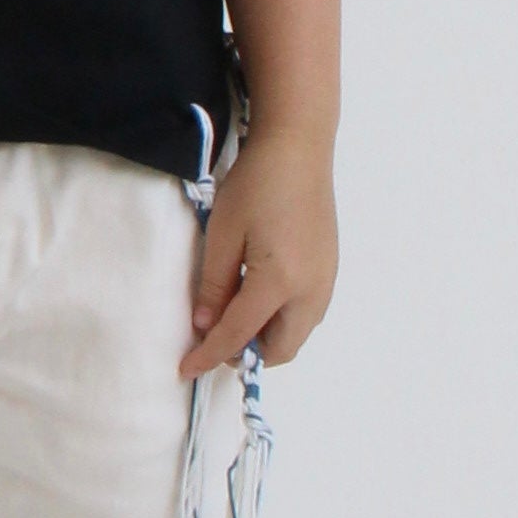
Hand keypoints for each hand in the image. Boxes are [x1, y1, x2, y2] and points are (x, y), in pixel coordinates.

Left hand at [182, 129, 337, 374]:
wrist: (299, 148)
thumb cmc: (257, 183)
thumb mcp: (222, 233)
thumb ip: (213, 285)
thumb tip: (204, 325)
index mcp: (279, 282)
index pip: (239, 335)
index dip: (210, 355)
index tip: (187, 369)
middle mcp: (310, 291)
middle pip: (280, 350)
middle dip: (246, 354)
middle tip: (213, 337)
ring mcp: (326, 281)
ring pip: (297, 335)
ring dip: (266, 339)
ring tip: (234, 314)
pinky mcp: (330, 270)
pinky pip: (307, 314)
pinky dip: (282, 320)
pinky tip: (259, 296)